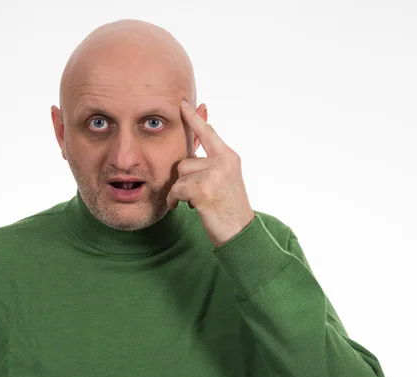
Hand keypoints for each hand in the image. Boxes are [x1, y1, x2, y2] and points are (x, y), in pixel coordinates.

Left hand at [166, 100, 255, 246]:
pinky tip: (188, 208)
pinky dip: (176, 201)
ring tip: (197, 202)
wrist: (240, 233)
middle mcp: (223, 161)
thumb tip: (194, 150)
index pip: (207, 133)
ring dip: (181, 191)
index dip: (193, 118)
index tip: (182, 103)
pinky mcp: (204, 189)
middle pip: (185, 161)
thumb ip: (210, 162)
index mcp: (228, 157)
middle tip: (199, 194)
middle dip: (185, 179)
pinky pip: (176, 189)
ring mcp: (214, 174)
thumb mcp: (223, 179)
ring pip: (179, 175)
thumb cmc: (227, 208)